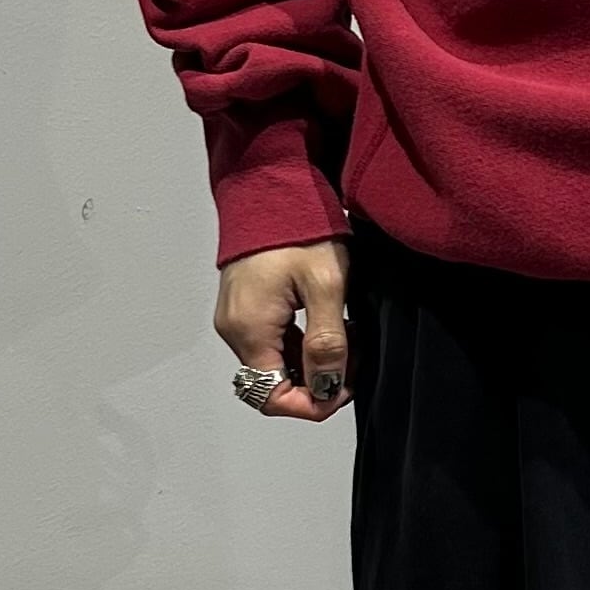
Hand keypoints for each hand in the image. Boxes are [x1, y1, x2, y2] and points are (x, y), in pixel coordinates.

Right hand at [214, 236, 353, 420]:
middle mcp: (235, 329)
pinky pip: (274, 342)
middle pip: (275, 384)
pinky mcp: (245, 306)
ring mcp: (237, 318)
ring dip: (315, 360)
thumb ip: (327, 342)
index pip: (272, 397)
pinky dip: (304, 343)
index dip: (312, 403)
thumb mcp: (326, 286)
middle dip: (319, 380)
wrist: (272, 186)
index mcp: (249, 329)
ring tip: (348, 332)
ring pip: (278, 364)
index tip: (345, 387)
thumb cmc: (297, 228)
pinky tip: (330, 321)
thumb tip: (327, 386)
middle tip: (354, 354)